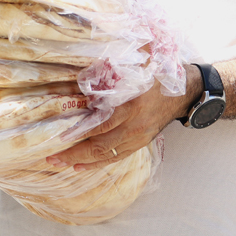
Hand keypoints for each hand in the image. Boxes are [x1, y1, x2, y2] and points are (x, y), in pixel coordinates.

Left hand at [44, 74, 195, 170]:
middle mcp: (134, 127)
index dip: (81, 133)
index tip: (61, 138)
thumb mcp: (136, 69)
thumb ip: (112, 71)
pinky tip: (82, 166)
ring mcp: (138, 138)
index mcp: (131, 107)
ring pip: (107, 155)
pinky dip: (98, 163)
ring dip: (83, 162)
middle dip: (75, 153)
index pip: (102, 125)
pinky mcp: (140, 144)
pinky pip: (117, 157)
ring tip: (61, 164)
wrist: (183, 93)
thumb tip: (86, 70)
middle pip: (101, 145)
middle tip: (52, 158)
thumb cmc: (155, 77)